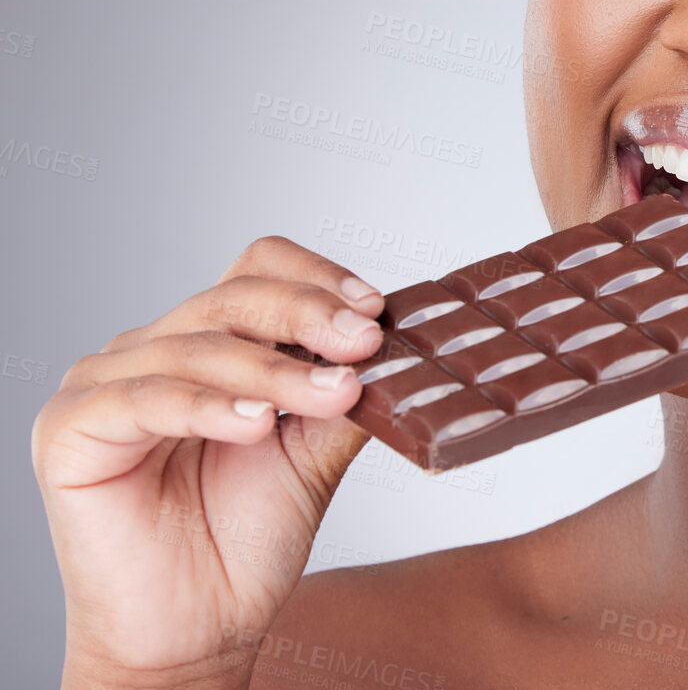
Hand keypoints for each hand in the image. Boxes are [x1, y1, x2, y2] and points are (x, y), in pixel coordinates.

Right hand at [32, 237, 386, 687]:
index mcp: (209, 339)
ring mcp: (105, 382)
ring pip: (199, 347)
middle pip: (233, 298)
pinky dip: (210, 406)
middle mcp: (153, 347)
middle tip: (364, 344)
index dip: (317, 278)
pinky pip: (146, 398)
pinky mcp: (71, 428)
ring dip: (277, 370)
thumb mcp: (315, 450)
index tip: (375, 309)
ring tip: (334, 396)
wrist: (199, 628)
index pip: (258, 270)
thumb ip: (346, 392)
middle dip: (310, 318)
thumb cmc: (245, 539)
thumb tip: (406, 347)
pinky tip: (257, 424)